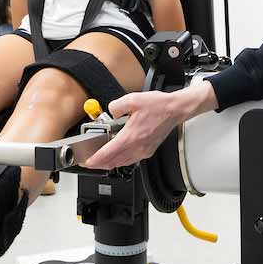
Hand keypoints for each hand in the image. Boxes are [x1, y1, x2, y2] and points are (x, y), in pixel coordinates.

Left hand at [85, 82, 217, 170]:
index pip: (108, 153)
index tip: (87, 162)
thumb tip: (110, 111)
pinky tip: (117, 153)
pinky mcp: (148, 150)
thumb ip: (116, 106)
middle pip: (113, 162)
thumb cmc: (158, 106)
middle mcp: (137, 147)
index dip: (95, 160)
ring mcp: (144, 151)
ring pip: (122, 163)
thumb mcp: (132, 99)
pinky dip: (121, 159)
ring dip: (110, 163)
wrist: (175, 110)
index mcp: (131, 136)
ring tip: (101, 158)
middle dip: (99, 164)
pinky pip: (131, 160)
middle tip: (90, 161)